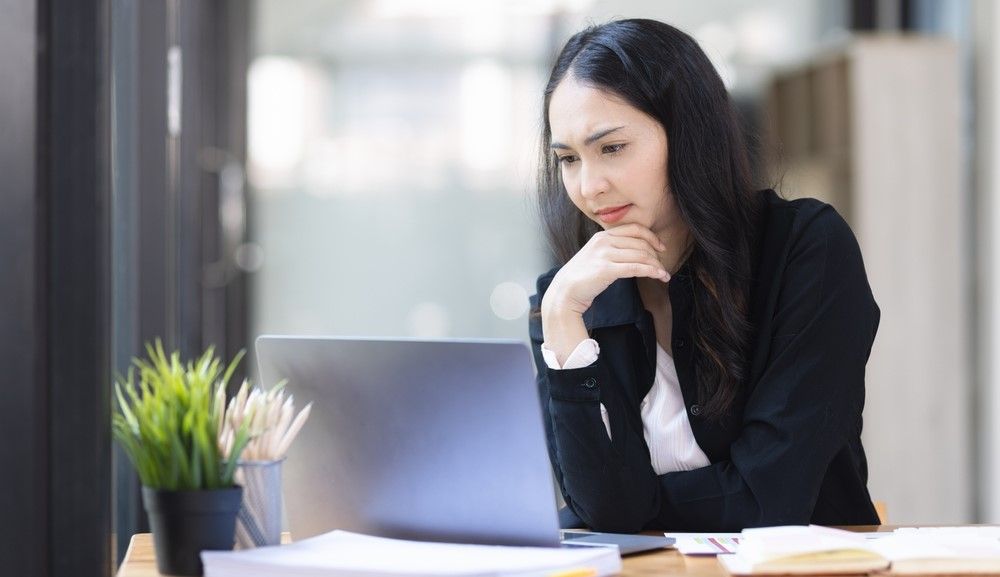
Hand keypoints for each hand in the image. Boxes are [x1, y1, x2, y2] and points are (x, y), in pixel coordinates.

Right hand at [542, 223, 668, 316]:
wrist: (565, 292)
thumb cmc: (582, 277)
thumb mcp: (596, 256)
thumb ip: (612, 249)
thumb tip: (636, 251)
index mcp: (602, 236)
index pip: (634, 229)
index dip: (652, 237)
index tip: (661, 248)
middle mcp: (604, 241)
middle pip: (640, 243)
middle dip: (656, 255)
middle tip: (663, 267)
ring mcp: (604, 255)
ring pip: (641, 255)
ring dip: (657, 265)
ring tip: (664, 275)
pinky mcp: (606, 270)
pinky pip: (636, 267)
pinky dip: (651, 271)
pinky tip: (660, 276)